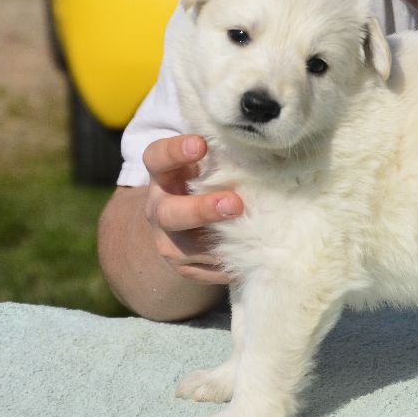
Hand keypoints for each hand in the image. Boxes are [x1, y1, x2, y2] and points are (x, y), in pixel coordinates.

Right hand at [142, 135, 242, 284]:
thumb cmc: (207, 181)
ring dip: (218, 244)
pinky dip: (227, 265)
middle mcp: (159, 209)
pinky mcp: (183, 267)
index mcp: (163, 176)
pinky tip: (250, 258)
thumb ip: (222, 157)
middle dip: (201, 210)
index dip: (175, 151)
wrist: (186, 223)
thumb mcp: (206, 165)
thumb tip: (260, 147)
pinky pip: (205, 271)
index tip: (200, 144)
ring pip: (186, 250)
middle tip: (234, 204)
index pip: (157, 158)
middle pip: (170, 213)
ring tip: (250, 238)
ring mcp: (168, 242)